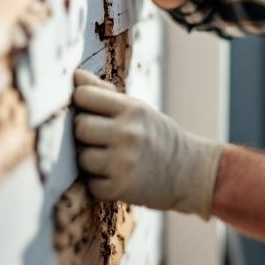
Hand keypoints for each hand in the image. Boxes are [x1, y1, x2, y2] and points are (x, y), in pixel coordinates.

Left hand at [72, 68, 222, 218]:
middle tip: (102, 138)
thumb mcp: (138, 108)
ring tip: (110, 159)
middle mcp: (128, 134)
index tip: (91, 110)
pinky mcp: (120, 189)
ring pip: (81, 158)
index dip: (83, 103)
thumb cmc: (156, 136)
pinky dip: (99, 183)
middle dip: (85, 133)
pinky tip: (116, 176)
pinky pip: (90, 184)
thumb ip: (104, 92)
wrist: (189, 172)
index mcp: (132, 109)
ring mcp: (123, 162)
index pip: (83, 96)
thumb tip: (75, 75)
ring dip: (91, 160)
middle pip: (79, 127)